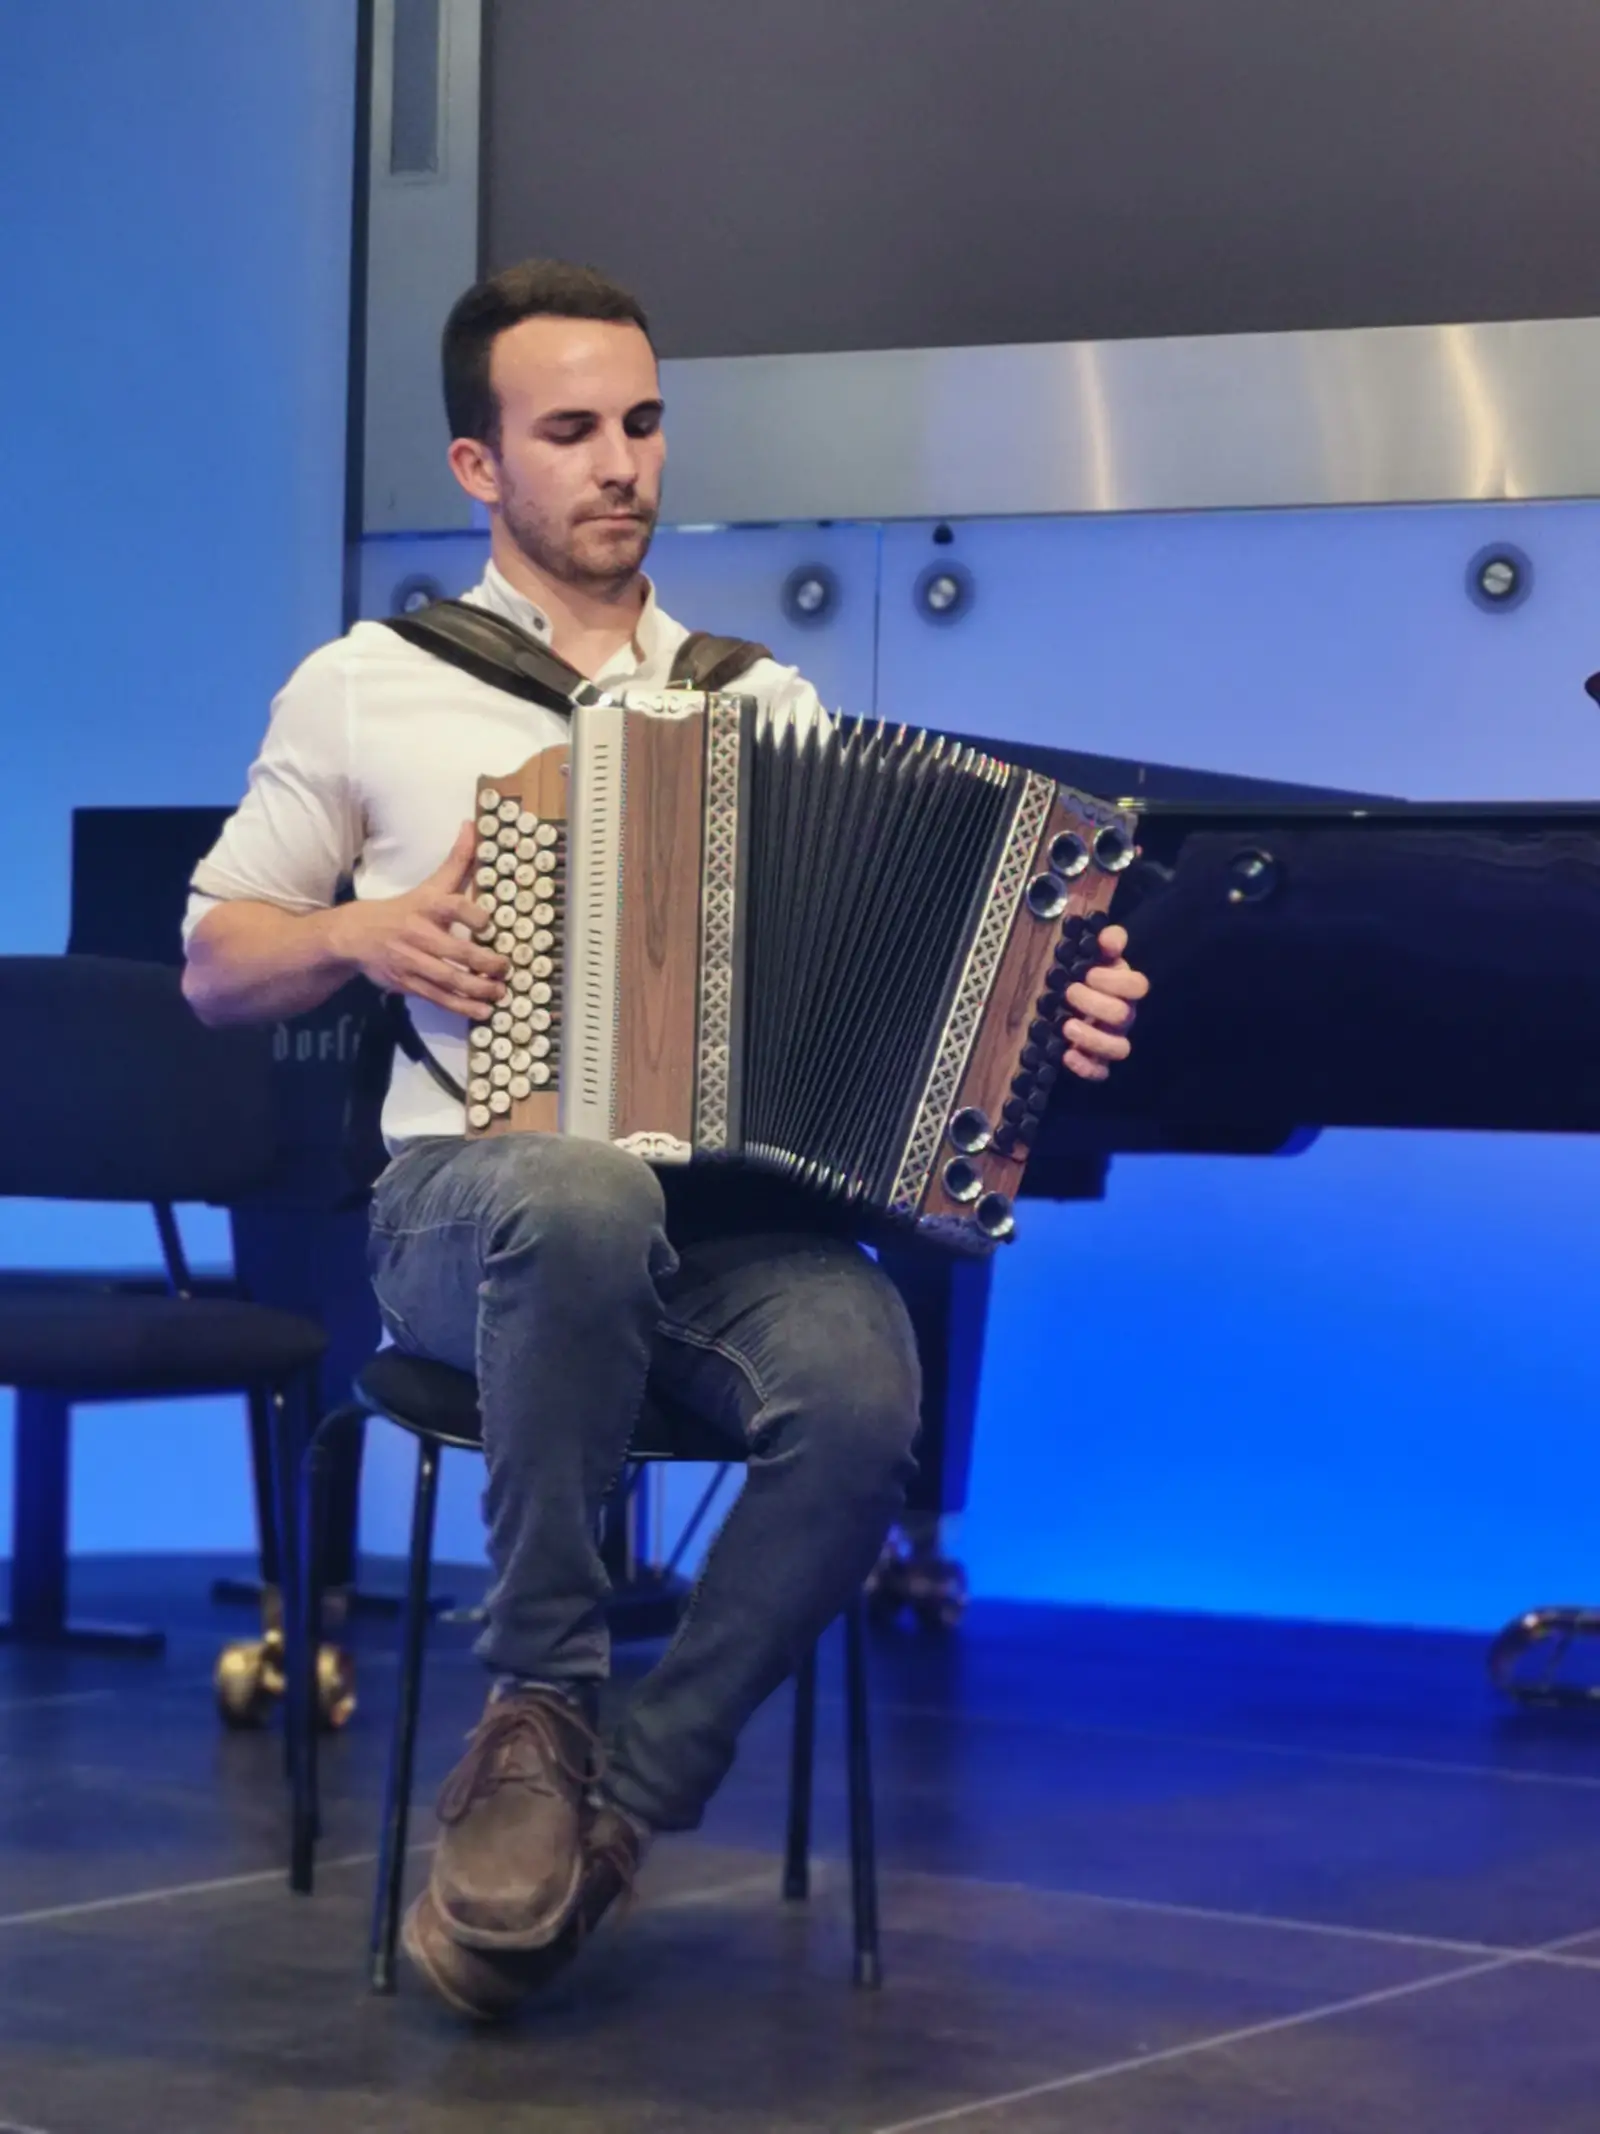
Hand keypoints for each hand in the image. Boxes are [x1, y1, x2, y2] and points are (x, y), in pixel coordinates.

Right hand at [328, 822, 506, 1019]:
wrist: (353, 937)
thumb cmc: (401, 909)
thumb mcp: (427, 885)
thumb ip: (456, 861)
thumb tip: (472, 826)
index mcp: (426, 907)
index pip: (451, 906)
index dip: (472, 914)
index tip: (488, 923)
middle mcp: (419, 935)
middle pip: (455, 951)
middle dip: (484, 962)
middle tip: (505, 967)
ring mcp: (413, 962)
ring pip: (449, 979)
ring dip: (477, 989)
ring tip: (499, 993)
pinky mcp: (409, 984)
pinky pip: (439, 998)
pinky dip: (462, 1008)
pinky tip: (482, 1012)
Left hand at [1060, 923, 1148, 1081]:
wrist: (1063, 1002)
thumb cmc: (1081, 976)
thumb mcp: (1091, 954)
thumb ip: (1105, 942)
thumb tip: (1111, 938)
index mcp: (1123, 989)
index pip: (1138, 986)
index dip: (1116, 981)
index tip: (1089, 974)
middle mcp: (1123, 1016)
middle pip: (1123, 1015)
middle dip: (1094, 1003)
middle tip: (1069, 993)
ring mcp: (1112, 1040)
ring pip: (1120, 1049)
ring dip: (1093, 1038)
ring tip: (1067, 1026)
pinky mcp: (1097, 1062)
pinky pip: (1101, 1072)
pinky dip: (1085, 1066)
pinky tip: (1067, 1054)